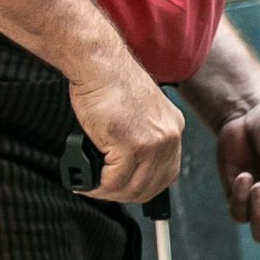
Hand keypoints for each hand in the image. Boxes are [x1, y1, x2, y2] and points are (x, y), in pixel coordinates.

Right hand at [70, 52, 182, 206]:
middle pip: (151, 185)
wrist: (99, 64)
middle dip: (124, 194)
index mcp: (173, 127)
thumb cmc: (110, 82)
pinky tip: (86, 183)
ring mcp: (152, 142)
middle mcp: (169, 136)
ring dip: (109, 193)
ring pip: (132, 187)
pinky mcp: (131, 145)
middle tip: (103, 191)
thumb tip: (127, 167)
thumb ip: (141, 137)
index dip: (145, 187)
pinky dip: (97, 187)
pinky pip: (114, 181)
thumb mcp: (138, 112)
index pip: (167, 173)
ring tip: (91, 187)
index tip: (125, 189)